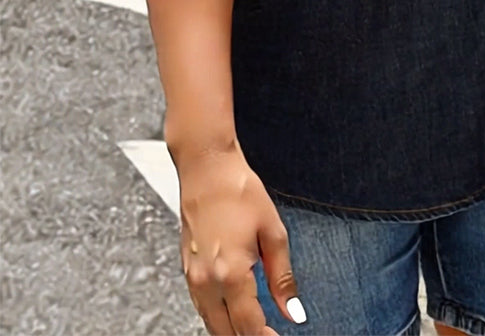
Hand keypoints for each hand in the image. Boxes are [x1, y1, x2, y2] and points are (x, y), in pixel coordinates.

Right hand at [177, 143, 305, 334]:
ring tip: (256, 324)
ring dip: (231, 329)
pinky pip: (201, 306)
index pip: (248, 326)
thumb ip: (283, 277)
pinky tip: (234, 308)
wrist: (206, 169)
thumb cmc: (239, 192)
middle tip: (270, 332)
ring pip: (210, 323)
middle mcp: (206, 281)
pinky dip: (218, 315)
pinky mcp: (187, 269)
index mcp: (230, 273)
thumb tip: (293, 311)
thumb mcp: (273, 232)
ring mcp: (193, 277)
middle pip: (226, 332)